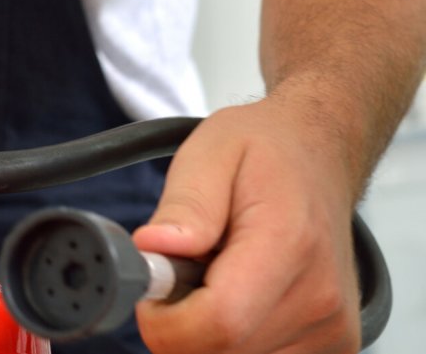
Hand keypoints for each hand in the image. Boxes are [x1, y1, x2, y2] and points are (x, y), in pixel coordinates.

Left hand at [133, 100, 362, 352]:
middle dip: (181, 322)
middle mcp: (319, 297)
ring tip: (218, 277)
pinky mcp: (331, 345)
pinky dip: (232, 338)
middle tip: (187, 271)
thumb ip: (184, 205)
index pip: (218, 324)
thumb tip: (155, 249)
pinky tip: (238, 296)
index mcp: (288, 244)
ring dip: (207, 329)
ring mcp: (330, 328)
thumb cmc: (265, 151)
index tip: (154, 289)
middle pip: (220, 351)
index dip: (166, 320)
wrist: (318, 153)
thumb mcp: (210, 153)